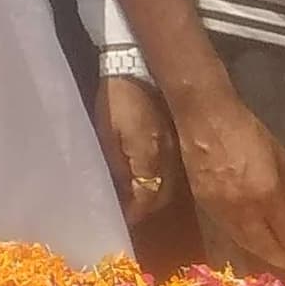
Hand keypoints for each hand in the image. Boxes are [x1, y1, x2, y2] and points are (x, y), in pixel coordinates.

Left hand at [96, 75, 176, 220]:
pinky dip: (159, 179)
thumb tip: (120, 196)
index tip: (119, 219)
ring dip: (153, 195)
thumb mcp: (107, 134)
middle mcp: (169, 158)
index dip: (133, 213)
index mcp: (151, 157)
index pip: (146, 199)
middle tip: (126, 212)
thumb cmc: (116, 99)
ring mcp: (176, 148)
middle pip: (160, 197)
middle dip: (144, 209)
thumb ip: (116, 167)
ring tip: (134, 198)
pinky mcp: (176, 139)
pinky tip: (145, 177)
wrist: (137, 66)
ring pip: (169, 185)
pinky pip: (171, 169)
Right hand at [170, 83, 284, 276]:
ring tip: (279, 259)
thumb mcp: (283, 159)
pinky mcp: (206, 207)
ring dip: (265, 255)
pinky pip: (230, 233)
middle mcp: (245, 209)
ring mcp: (222, 210)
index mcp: (268, 194)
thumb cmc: (249, 132)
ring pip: (246, 244)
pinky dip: (246, 243)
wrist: (205, 119)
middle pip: (267, 247)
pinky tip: (255, 243)